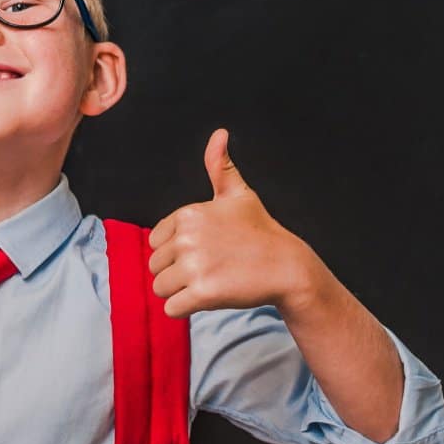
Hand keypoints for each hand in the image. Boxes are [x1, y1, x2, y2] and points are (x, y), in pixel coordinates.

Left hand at [147, 129, 316, 317]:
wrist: (288, 267)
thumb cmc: (259, 231)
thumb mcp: (238, 195)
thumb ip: (220, 167)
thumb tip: (219, 134)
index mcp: (188, 214)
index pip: (155, 243)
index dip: (176, 252)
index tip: (205, 249)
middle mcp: (187, 238)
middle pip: (155, 267)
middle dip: (177, 273)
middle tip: (210, 268)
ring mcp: (195, 266)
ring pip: (161, 288)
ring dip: (181, 292)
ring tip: (210, 282)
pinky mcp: (203, 293)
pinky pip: (171, 309)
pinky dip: (184, 309)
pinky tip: (209, 297)